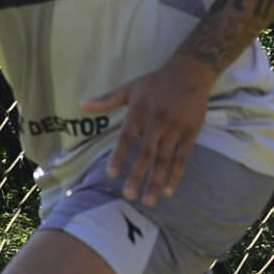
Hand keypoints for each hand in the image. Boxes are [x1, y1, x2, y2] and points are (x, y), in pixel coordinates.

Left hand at [82, 53, 217, 204]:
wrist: (190, 72)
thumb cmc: (156, 82)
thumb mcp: (130, 88)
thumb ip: (106, 100)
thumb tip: (82, 104)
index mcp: (140, 111)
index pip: (127, 137)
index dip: (119, 156)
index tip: (111, 174)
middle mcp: (158, 121)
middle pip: (147, 153)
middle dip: (138, 175)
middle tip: (128, 195)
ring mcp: (176, 129)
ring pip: (165, 160)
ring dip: (157, 181)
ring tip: (149, 201)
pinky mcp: (190, 133)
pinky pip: (182, 158)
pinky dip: (176, 175)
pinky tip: (169, 190)